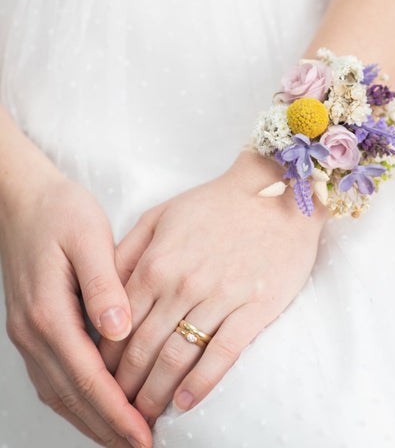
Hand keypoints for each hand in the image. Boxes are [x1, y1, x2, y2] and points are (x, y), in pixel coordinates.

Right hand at [0, 172, 151, 447]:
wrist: (23, 199)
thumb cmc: (60, 212)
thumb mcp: (88, 238)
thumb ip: (103, 286)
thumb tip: (119, 331)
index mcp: (49, 312)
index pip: (87, 376)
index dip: (116, 410)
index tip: (144, 434)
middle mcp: (33, 331)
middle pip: (72, 395)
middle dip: (107, 426)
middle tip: (141, 447)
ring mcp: (29, 332)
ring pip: (60, 392)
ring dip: (92, 418)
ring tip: (126, 435)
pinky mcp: (34, 327)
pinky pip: (54, 376)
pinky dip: (78, 398)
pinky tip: (99, 402)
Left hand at [99, 150, 326, 425]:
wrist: (276, 195)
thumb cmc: (216, 204)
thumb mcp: (162, 215)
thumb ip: (128, 251)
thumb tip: (103, 293)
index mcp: (156, 263)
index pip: (118, 325)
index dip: (105, 360)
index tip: (100, 381)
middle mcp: (182, 284)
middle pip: (142, 349)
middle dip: (124, 386)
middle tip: (118, 409)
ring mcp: (219, 297)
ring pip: (176, 358)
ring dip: (156, 393)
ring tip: (146, 415)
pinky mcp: (254, 308)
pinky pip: (222, 354)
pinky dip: (200, 383)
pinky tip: (186, 402)